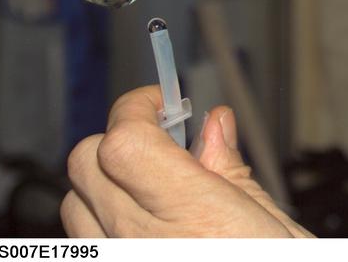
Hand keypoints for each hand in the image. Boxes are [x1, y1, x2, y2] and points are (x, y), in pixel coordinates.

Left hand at [61, 86, 312, 236]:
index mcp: (191, 214)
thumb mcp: (272, 221)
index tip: (162, 102)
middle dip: (119, 137)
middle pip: (86, 163)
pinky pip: (84, 245)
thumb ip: (230, 168)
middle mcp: (142, 243)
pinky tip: (146, 229)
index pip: (122, 139)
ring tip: (153, 187)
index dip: (138, 107)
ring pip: (74, 205)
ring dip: (105, 183)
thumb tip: (213, 125)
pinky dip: (103, 226)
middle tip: (162, 137)